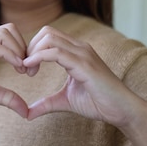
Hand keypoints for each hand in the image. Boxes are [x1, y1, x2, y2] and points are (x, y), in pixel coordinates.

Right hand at [0, 23, 29, 117]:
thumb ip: (9, 98)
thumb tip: (28, 112)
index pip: (12, 36)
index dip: (26, 50)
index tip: (32, 71)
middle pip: (10, 29)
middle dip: (25, 47)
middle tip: (30, 70)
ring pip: (3, 33)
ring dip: (18, 49)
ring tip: (22, 69)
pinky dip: (9, 54)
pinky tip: (16, 67)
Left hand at [23, 26, 141, 125]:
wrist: (121, 110)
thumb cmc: (98, 103)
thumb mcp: (65, 101)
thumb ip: (46, 103)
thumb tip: (27, 114)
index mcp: (75, 51)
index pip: (48, 36)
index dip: (32, 48)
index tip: (26, 68)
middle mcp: (79, 47)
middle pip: (46, 31)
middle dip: (30, 47)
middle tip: (25, 69)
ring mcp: (83, 53)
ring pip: (49, 38)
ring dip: (32, 52)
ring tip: (28, 71)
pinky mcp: (84, 64)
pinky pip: (56, 52)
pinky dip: (38, 57)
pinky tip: (30, 68)